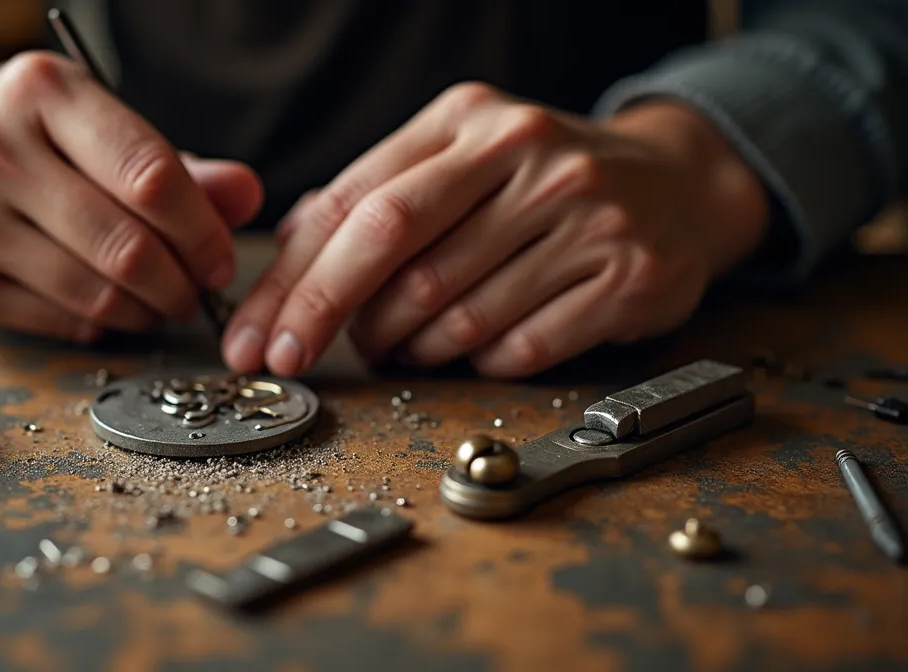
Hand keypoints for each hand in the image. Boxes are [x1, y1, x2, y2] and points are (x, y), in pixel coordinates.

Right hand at [0, 53, 262, 340]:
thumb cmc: (20, 142)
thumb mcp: (90, 126)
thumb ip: (173, 164)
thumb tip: (244, 196)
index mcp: (40, 91)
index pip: (149, 174)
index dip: (203, 229)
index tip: (220, 256)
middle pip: (127, 243)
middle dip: (182, 281)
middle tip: (198, 291)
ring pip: (95, 291)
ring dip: (148, 311)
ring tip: (162, 303)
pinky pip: (58, 319)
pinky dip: (101, 324)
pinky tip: (111, 309)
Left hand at [223, 83, 767, 376]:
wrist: (680, 185)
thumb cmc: (544, 181)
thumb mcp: (461, 156)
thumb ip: (379, 192)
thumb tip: (291, 250)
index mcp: (469, 119)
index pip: (357, 204)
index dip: (297, 279)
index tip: (257, 332)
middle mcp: (526, 155)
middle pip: (395, 252)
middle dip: (327, 317)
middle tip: (294, 357)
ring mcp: (583, 215)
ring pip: (452, 311)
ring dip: (407, 346)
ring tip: (400, 346)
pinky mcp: (625, 275)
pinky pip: (517, 347)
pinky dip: (476, 363)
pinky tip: (468, 352)